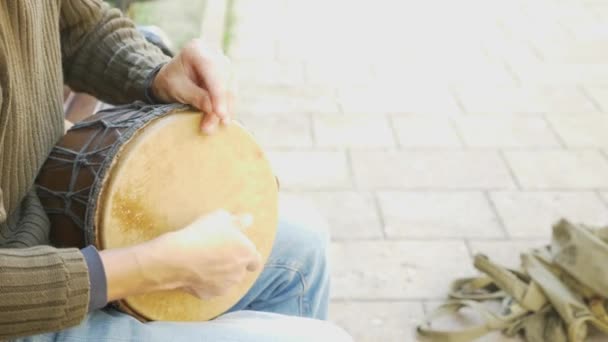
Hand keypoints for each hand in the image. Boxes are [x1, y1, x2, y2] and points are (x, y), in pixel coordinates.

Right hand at [101, 210, 261, 301]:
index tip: (236, 249)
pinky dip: (204, 282)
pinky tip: (194, 272)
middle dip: (232, 264)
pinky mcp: (207, 295)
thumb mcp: (221, 217)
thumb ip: (238, 220)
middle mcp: (239, 273)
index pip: (255, 260)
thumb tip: (248, 219)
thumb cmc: (203, 233)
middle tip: (216, 252)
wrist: (178, 257)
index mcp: (247, 254)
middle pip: (239, 271)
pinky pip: (208, 288)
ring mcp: (224, 286)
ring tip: (203, 261)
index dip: (247, 255)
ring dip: (219, 274)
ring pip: (225, 281)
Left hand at [151, 39, 234, 133]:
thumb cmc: (170, 82)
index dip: (218, 94)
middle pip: (224, 80)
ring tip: (217, 126)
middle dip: (221, 106)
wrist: (171, 79)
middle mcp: (214, 54)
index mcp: (196, 50)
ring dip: (227, 109)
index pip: (212, 71)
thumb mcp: (177, 89)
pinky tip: (223, 120)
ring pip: (231, 88)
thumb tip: (213, 110)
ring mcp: (223, 64)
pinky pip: (232, 93)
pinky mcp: (228, 77)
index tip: (220, 114)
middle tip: (212, 127)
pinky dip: (228, 108)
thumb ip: (195, 97)